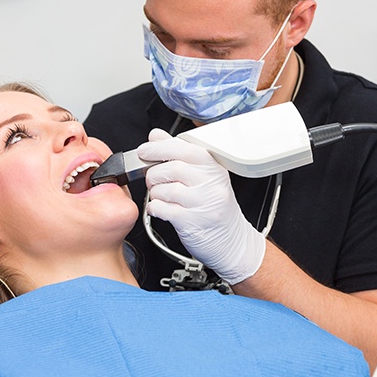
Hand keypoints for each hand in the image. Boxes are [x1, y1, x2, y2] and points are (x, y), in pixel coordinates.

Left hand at [138, 129, 265, 284]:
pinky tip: (159, 208)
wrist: (231, 240)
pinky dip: (155, 207)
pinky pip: (164, 209)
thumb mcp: (202, 175)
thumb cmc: (213, 205)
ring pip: (166, 189)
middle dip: (154, 174)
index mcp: (213, 166)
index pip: (183, 148)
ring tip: (159, 196)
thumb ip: (177, 152)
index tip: (144, 150)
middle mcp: (211, 183)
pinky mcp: (194, 223)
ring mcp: (204, 203)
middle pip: (172, 168)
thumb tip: (156, 135)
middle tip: (152, 179)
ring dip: (154, 192)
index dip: (159, 148)